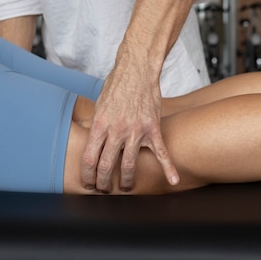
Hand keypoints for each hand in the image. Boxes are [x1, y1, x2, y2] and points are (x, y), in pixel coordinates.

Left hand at [79, 49, 178, 192]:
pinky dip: (168, 168)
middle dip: (104, 183)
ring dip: (126, 181)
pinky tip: (173, 180)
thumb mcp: (98, 105)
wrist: (137, 70)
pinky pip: (161, 152)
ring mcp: (136, 131)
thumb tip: (86, 137)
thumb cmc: (117, 86)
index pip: (90, 159)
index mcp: (100, 125)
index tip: (89, 183)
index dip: (87, 176)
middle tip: (104, 189)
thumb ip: (95, 125)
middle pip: (107, 166)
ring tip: (126, 187)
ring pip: (129, 165)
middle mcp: (117, 130)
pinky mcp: (153, 129)